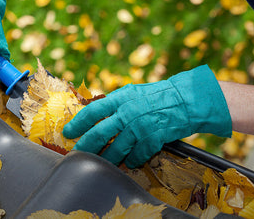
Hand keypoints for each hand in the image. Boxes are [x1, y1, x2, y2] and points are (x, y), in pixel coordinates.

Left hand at [62, 65, 231, 167]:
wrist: (185, 100)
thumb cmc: (156, 96)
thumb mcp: (132, 92)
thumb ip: (114, 103)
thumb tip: (94, 114)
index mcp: (120, 98)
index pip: (93, 112)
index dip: (78, 124)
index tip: (68, 133)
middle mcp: (128, 112)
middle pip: (100, 134)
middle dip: (86, 146)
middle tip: (78, 153)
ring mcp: (140, 127)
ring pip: (117, 149)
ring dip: (107, 158)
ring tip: (101, 162)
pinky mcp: (153, 139)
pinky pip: (137, 156)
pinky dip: (132, 161)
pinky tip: (129, 162)